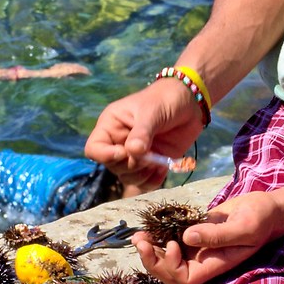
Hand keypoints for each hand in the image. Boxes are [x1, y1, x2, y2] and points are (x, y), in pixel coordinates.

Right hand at [86, 80, 205, 181]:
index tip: (124, 152)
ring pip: (127, 178)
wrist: (189, 103)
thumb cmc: (165, 100)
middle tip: (150, 153)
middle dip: (131, 164)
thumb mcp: (151, 112)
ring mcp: (134, 155)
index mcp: (110, 126)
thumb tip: (133, 152)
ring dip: (143, 175)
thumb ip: (141, 133)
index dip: (105, 155)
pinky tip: (164, 168)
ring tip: (158, 161)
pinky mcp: (150, 164)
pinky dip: (153, 180)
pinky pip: (144, 183)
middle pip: (112, 167)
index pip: (93, 149)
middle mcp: (118, 143)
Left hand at [134, 189, 283, 283]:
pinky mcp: (194, 233)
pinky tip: (148, 226)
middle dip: (152, 260)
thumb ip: (217, 235)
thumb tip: (187, 237)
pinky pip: (170, 240)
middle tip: (140, 241)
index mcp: (215, 264)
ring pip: (167, 258)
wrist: (266, 207)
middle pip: (170, 273)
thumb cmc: (261, 219)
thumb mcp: (244, 226)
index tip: (172, 245)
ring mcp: (197, 248)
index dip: (172, 268)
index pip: (185, 279)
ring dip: (150, 249)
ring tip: (139, 235)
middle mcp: (203, 260)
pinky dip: (157, 236)